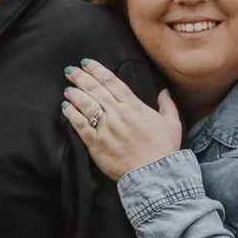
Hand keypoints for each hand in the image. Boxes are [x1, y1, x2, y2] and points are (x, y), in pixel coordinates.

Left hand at [59, 59, 183, 180]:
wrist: (154, 175)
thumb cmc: (164, 150)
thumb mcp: (172, 124)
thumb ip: (167, 105)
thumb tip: (164, 91)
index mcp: (134, 107)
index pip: (112, 82)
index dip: (97, 70)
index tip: (87, 63)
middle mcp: (117, 114)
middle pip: (95, 90)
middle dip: (81, 77)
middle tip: (71, 70)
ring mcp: (105, 128)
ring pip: (85, 104)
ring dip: (74, 94)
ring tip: (67, 88)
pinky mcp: (96, 144)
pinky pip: (80, 125)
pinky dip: (71, 115)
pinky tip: (65, 107)